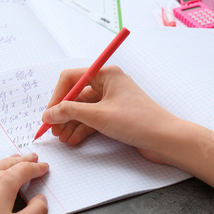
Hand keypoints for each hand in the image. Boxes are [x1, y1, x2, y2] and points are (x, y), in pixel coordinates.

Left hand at [0, 153, 48, 213]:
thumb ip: (36, 211)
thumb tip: (41, 200)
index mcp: (3, 183)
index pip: (24, 170)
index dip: (36, 168)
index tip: (43, 167)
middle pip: (6, 163)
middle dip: (21, 160)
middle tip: (30, 157)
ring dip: (1, 164)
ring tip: (8, 163)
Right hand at [42, 65, 180, 163]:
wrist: (165, 139)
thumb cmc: (138, 121)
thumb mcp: (98, 115)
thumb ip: (70, 112)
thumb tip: (48, 114)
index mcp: (106, 74)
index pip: (71, 78)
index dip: (57, 96)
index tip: (48, 114)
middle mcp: (108, 84)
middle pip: (76, 95)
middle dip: (63, 113)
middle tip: (52, 130)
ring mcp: (112, 100)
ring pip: (83, 110)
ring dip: (70, 124)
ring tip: (62, 139)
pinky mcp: (115, 115)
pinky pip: (92, 119)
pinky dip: (82, 129)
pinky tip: (73, 140)